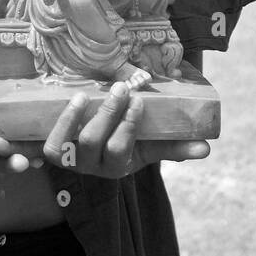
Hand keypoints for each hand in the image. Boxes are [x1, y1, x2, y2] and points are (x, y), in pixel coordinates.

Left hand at [41, 82, 209, 179]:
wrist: (86, 147)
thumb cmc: (124, 142)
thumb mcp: (148, 146)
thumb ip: (175, 147)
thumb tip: (206, 148)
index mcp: (118, 166)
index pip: (122, 148)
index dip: (129, 126)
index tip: (139, 101)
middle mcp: (93, 166)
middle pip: (99, 143)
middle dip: (110, 115)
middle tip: (122, 88)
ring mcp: (71, 159)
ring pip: (73, 143)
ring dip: (77, 118)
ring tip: (86, 94)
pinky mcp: (54, 151)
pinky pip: (49, 144)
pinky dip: (58, 125)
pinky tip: (72, 101)